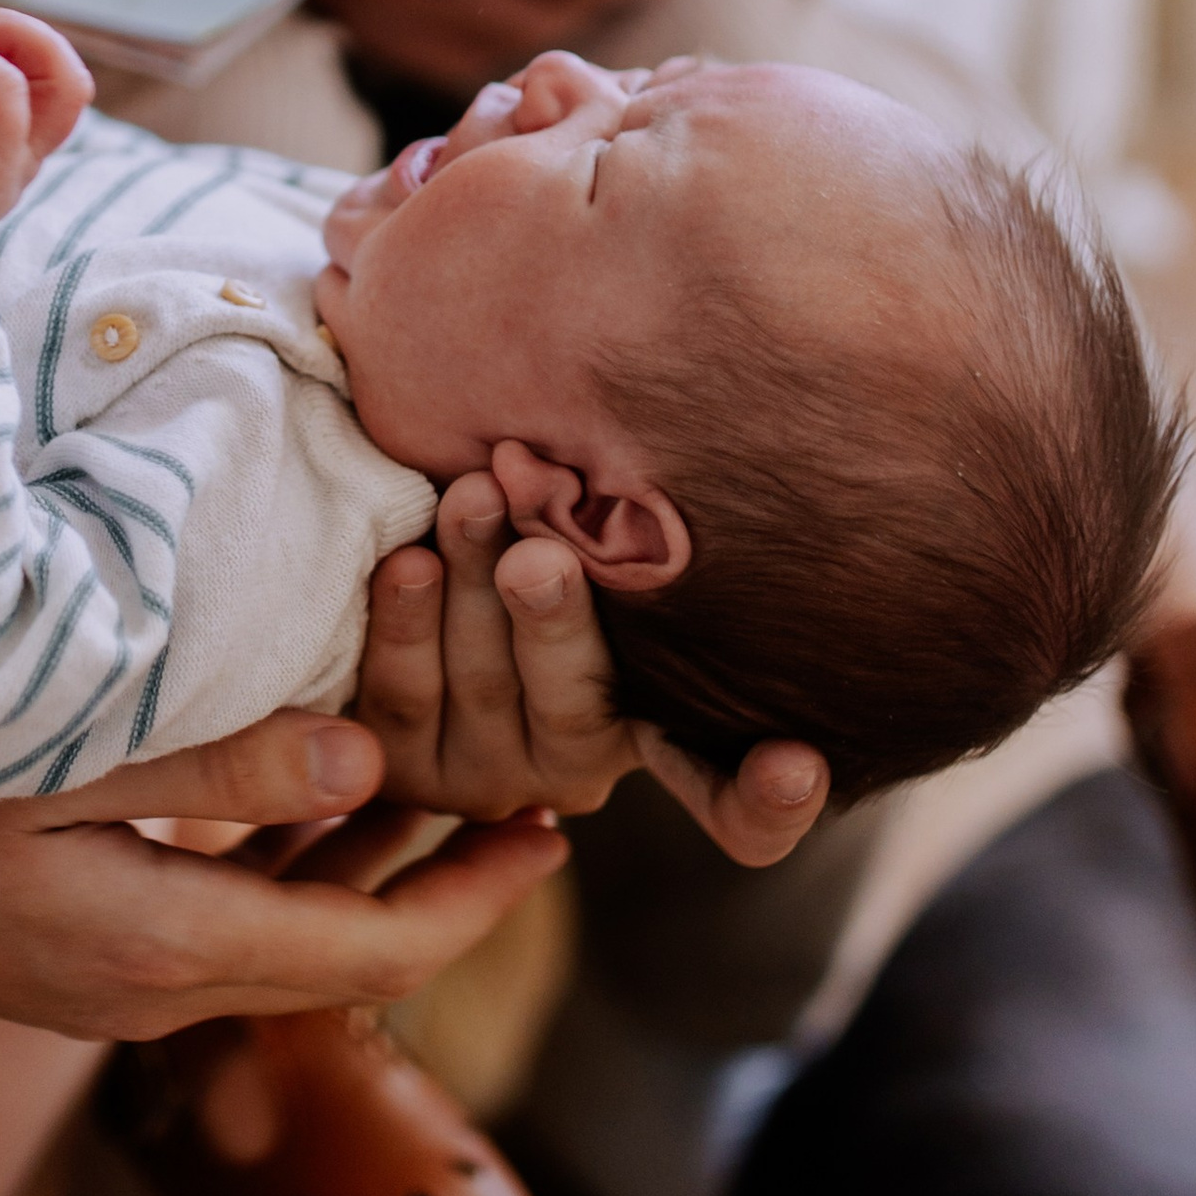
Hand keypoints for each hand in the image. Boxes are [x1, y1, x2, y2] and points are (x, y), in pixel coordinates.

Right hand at [0, 711, 569, 1037]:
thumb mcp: (36, 753)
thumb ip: (207, 755)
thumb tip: (369, 746)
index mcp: (158, 950)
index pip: (372, 951)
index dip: (481, 894)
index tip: (564, 822)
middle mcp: (147, 989)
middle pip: (346, 948)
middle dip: (450, 872)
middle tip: (540, 782)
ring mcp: (103, 979)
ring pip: (285, 927)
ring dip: (373, 856)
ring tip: (454, 761)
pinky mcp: (67, 948)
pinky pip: (219, 911)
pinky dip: (286, 849)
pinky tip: (311, 770)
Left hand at [355, 481, 827, 865]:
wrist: (427, 531)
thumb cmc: (560, 507)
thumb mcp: (626, 516)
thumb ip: (656, 512)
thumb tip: (796, 390)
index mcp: (665, 728)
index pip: (738, 804)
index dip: (768, 801)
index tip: (795, 763)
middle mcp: (581, 761)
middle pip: (577, 706)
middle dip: (554, 624)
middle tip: (541, 557)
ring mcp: (489, 772)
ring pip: (482, 688)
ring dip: (472, 593)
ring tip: (470, 501)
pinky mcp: (401, 762)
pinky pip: (399, 695)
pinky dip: (403, 623)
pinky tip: (406, 559)